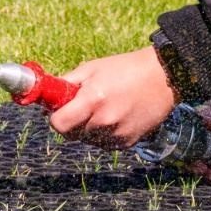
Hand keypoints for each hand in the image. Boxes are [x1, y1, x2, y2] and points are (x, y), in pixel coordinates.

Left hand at [48, 46, 176, 148]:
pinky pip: (105, 143)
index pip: (58, 125)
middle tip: (85, 105)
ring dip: (90, 128)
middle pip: (72, 134)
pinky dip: (106, 133)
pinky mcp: (128, 143)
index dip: (56, 117)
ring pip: (88, 140)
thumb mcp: (93, 68)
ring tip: (107, 106)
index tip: (61, 109)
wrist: (163, 77)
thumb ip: (67, 83)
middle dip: (73, 122)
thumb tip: (48, 96)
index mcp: (93, 100)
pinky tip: (119, 115)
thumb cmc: (125, 68)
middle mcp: (104, 121)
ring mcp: (117, 135)